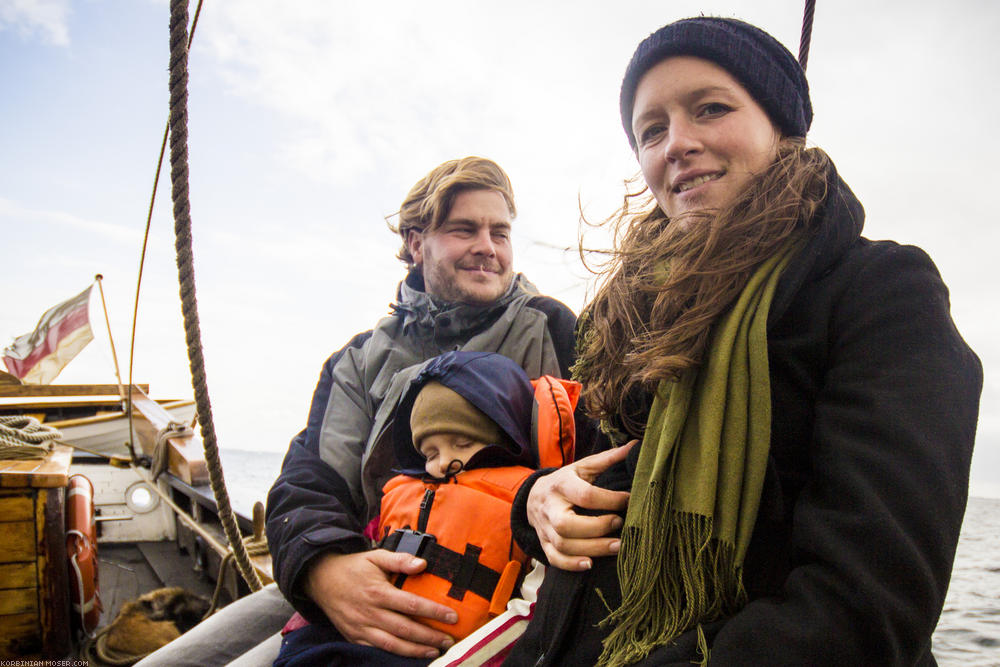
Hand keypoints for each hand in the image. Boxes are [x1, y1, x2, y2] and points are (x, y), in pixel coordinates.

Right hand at [305, 549, 457, 658]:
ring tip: (435, 651)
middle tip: (449, 640)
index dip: (433, 612)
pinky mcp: (355, 637)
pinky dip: (395, 654)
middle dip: (429, 636)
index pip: (411, 604)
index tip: (452, 617)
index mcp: (378, 592)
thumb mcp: (375, 557)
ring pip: (392, 644)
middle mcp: (370, 612)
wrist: (320, 580)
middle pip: (405, 629)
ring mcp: (361, 628)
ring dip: (415, 650)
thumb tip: (423, 564)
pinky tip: (411, 655)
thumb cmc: (353, 567)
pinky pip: (378, 649)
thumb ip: (399, 560)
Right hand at [527, 440, 635, 570]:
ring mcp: (545, 528)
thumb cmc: (565, 481)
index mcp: (561, 484)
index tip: (629, 499)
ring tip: (618, 546)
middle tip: (619, 523)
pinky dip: (571, 564)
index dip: (609, 499)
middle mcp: (550, 507)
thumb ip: (607, 459)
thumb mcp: (582, 467)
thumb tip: (635, 446)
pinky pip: (554, 558)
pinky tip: (590, 564)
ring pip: (562, 544)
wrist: (533, 496)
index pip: (584, 495)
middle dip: (596, 528)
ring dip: (592, 548)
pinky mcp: (544, 543)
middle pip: (566, 524)